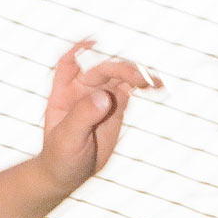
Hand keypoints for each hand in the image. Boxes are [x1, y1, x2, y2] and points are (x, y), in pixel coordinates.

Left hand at [38, 39, 161, 195]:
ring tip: (153, 83)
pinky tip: (157, 86)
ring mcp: (101, 94)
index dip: (79, 51)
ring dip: (137, 74)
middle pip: (102, 68)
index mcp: (63, 92)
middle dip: (120, 69)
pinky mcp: (117, 104)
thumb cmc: (61, 156)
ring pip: (120, 75)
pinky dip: (144, 85)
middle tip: (139, 79)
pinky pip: (132, 88)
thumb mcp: (67, 139)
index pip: (69, 63)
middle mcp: (82, 88)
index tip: (92, 45)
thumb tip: (104, 97)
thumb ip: (83, 117)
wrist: (70, 173)